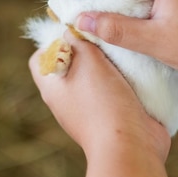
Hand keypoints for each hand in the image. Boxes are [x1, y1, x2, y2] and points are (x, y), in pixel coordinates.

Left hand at [29, 30, 169, 161]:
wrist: (130, 146)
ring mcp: (89, 112)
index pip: (40, 59)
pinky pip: (115, 94)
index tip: (74, 32)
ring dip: (110, 66)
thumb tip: (71, 30)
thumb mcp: (87, 60)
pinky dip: (125, 82)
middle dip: (87, 50)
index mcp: (52, 88)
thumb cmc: (102, 101)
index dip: (52, 42)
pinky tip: (137, 70)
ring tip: (122, 49)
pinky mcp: (113, 119)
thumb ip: (78, 40)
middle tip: (103, 36)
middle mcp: (66, 101)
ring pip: (96, 79)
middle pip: (70, 66)